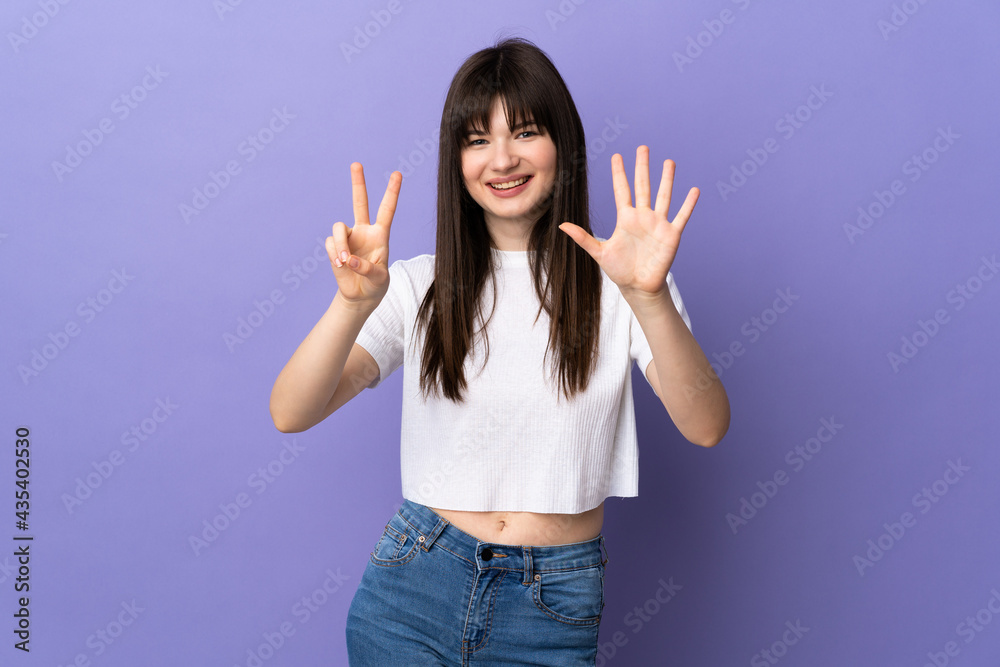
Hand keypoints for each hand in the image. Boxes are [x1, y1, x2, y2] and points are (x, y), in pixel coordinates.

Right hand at [327, 162, 400, 307]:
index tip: (397, 173)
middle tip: (356, 164)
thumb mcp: (379, 279)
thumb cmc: (375, 284)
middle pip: (360, 202)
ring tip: (344, 262)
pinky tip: (340, 265)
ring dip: (340, 245)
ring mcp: (348, 237)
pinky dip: (334, 254)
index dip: (392, 192)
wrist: (360, 295)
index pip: (387, 210)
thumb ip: (367, 268)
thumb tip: (349, 259)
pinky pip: (329, 244)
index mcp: (380, 234)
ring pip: (338, 228)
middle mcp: (363, 231)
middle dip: (358, 183)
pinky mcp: (334, 246)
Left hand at [559, 146, 698, 296]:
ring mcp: (658, 224)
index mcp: (626, 218)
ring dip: (667, 179)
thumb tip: (561, 225)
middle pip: (643, 186)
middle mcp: (643, 217)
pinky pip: (681, 216)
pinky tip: (694, 190)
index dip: (619, 173)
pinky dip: (688, 204)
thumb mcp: (599, 252)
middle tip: (642, 147)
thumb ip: (582, 237)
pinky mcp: (671, 235)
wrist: (638, 286)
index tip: (617, 155)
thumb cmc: (619, 270)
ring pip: (663, 196)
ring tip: (669, 162)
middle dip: (642, 167)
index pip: (622, 190)